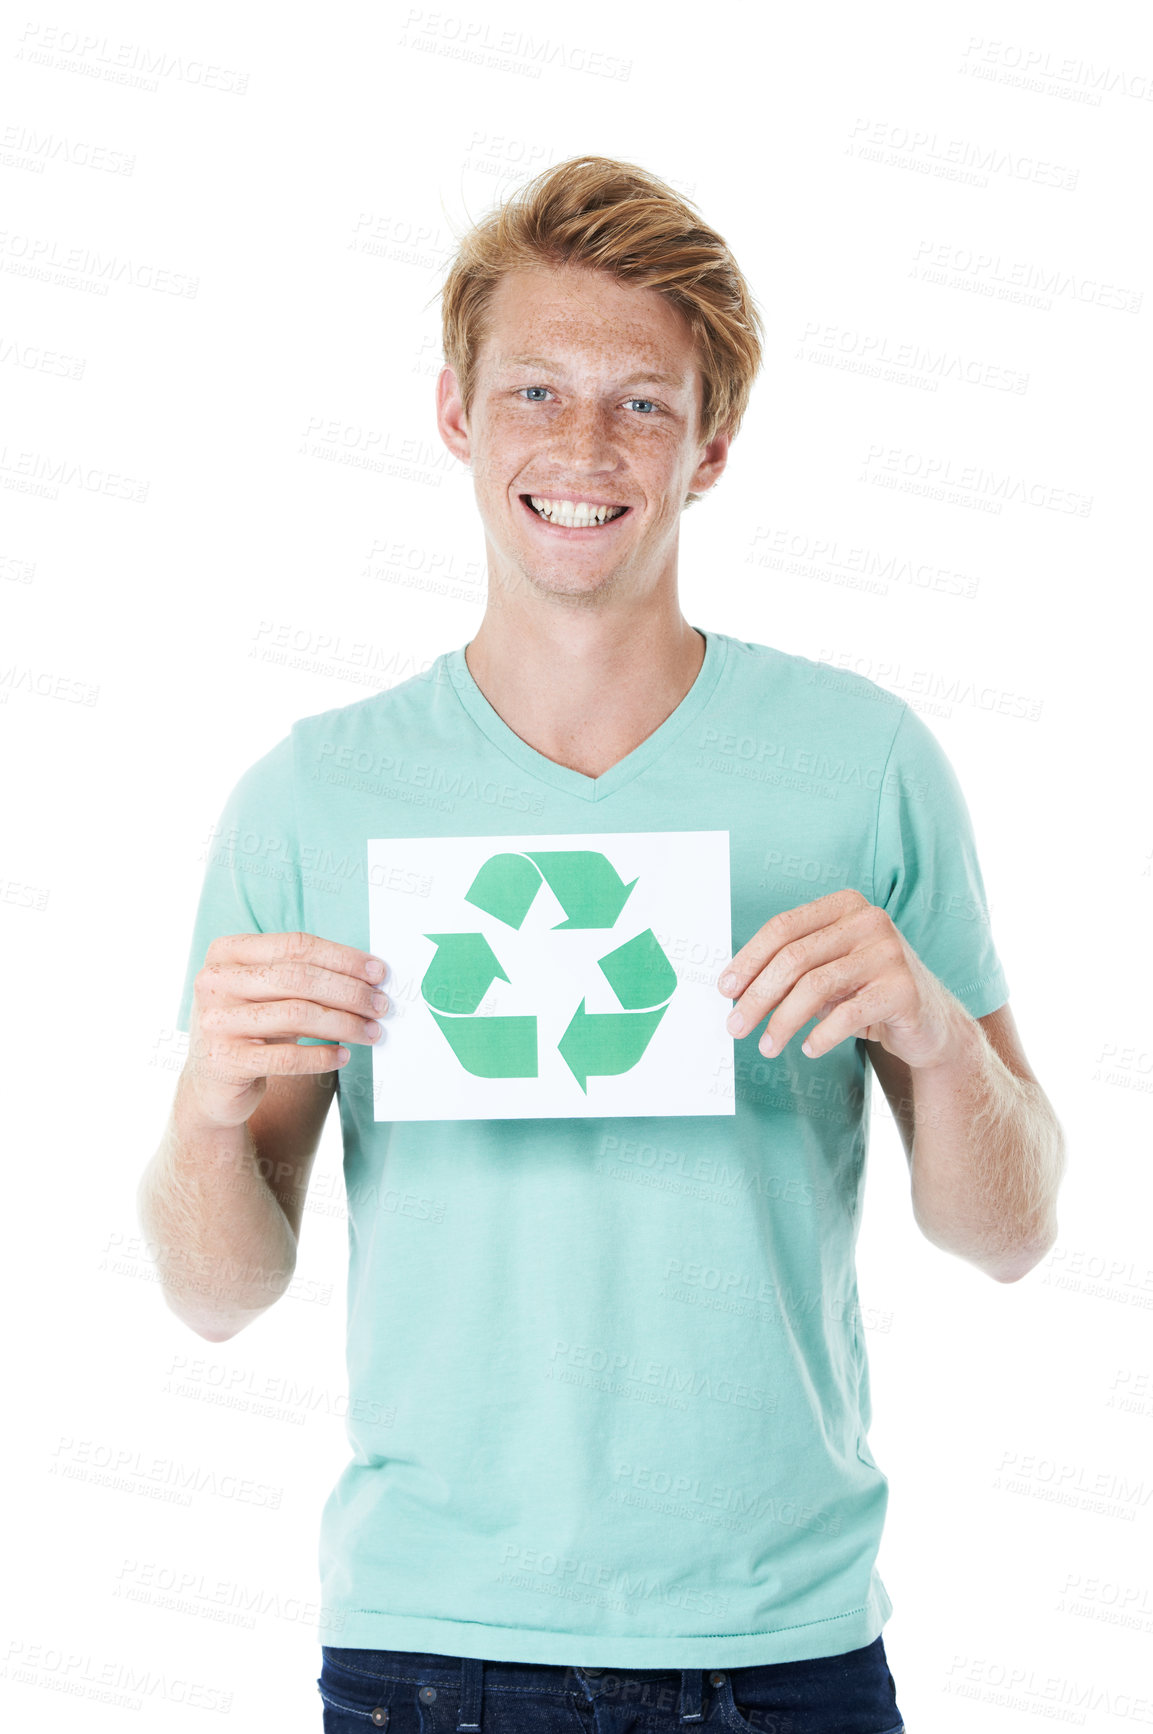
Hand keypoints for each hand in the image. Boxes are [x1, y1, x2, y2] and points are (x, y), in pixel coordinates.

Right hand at [185, 932, 388, 1127]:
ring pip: (296, 1015)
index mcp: (226, 952)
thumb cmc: (253, 1027)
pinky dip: (321, 1057)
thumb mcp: (268, 993)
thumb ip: (305, 976)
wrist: (213, 1083)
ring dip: (344, 1023)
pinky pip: (287, 1057)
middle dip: (349, 991)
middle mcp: (214, 981)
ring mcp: (216, 1021)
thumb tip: (370, 976)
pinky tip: (343, 1056)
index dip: (342, 957)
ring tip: (371, 1032)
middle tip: (380, 1005)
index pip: (295, 945)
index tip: (378, 972)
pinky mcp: (224, 1061)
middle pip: (299, 978)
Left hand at [716, 889, 965, 1068]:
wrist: (932, 1024)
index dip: (748, 960)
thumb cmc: (867, 993)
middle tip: (736, 1026)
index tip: (726, 990)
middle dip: (758, 995)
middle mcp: (868, 920)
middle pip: (794, 957)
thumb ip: (790, 972)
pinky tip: (808, 1049)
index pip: (783, 928)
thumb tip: (737, 992)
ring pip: (816, 986)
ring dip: (782, 1021)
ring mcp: (889, 952)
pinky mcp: (904, 989)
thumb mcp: (827, 973)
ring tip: (767, 1046)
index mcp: (844, 906)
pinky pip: (848, 1013)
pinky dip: (821, 1035)